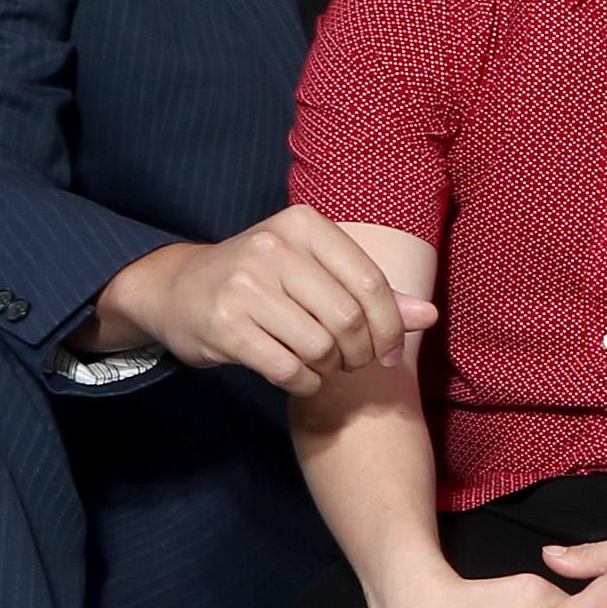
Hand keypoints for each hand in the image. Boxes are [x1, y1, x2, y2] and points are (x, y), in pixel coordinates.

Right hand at [90, 205, 434, 394]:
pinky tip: (299, 375)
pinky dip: (304, 382)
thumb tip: (429, 316)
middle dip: (360, 352)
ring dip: (329, 368)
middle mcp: (272, 248)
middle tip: (351, 361)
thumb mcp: (315, 270)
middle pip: (348, 319)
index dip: (391, 326)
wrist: (176, 289)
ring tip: (321, 363)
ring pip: (320, 347)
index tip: (388, 351)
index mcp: (302, 225)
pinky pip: (288, 369)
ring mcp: (244, 286)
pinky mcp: (224, 325)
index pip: (370, 282)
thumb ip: (372, 292)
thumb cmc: (262, 280)